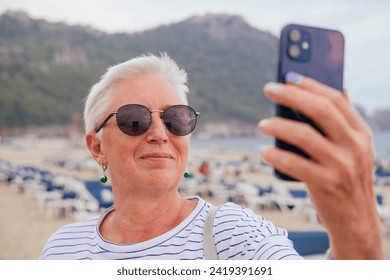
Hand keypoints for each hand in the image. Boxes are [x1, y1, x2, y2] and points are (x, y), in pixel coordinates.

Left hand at [258, 72, 382, 258]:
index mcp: (361, 133)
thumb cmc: (347, 179)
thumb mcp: (354, 149)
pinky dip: (276, 155)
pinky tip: (263, 151)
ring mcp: (342, 166)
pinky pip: (295, 164)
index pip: (336, 99)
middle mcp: (355, 146)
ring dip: (278, 126)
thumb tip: (340, 88)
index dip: (311, 84)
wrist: (357, 222)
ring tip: (262, 124)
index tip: (288, 75)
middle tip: (268, 88)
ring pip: (304, 136)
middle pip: (320, 110)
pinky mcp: (327, 185)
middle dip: (292, 95)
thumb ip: (345, 122)